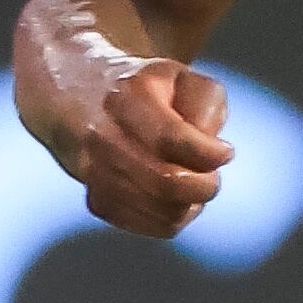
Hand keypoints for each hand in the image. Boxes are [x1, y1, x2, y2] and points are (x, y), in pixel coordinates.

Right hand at [39, 45, 232, 239]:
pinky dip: (173, 216)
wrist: (77, 97)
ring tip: (193, 182)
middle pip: (164, 181)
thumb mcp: (182, 76)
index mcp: (126, 97)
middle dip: (204, 186)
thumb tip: (211, 154)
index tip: (225, 152)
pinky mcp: (96, 201)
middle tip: (213, 177)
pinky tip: (174, 197)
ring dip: (191, 203)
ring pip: (162, 211)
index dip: (208, 153)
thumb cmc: (142, 90)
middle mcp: (102, 136)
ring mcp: (94, 173)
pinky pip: (150, 226)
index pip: (170, 139)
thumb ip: (206, 104)